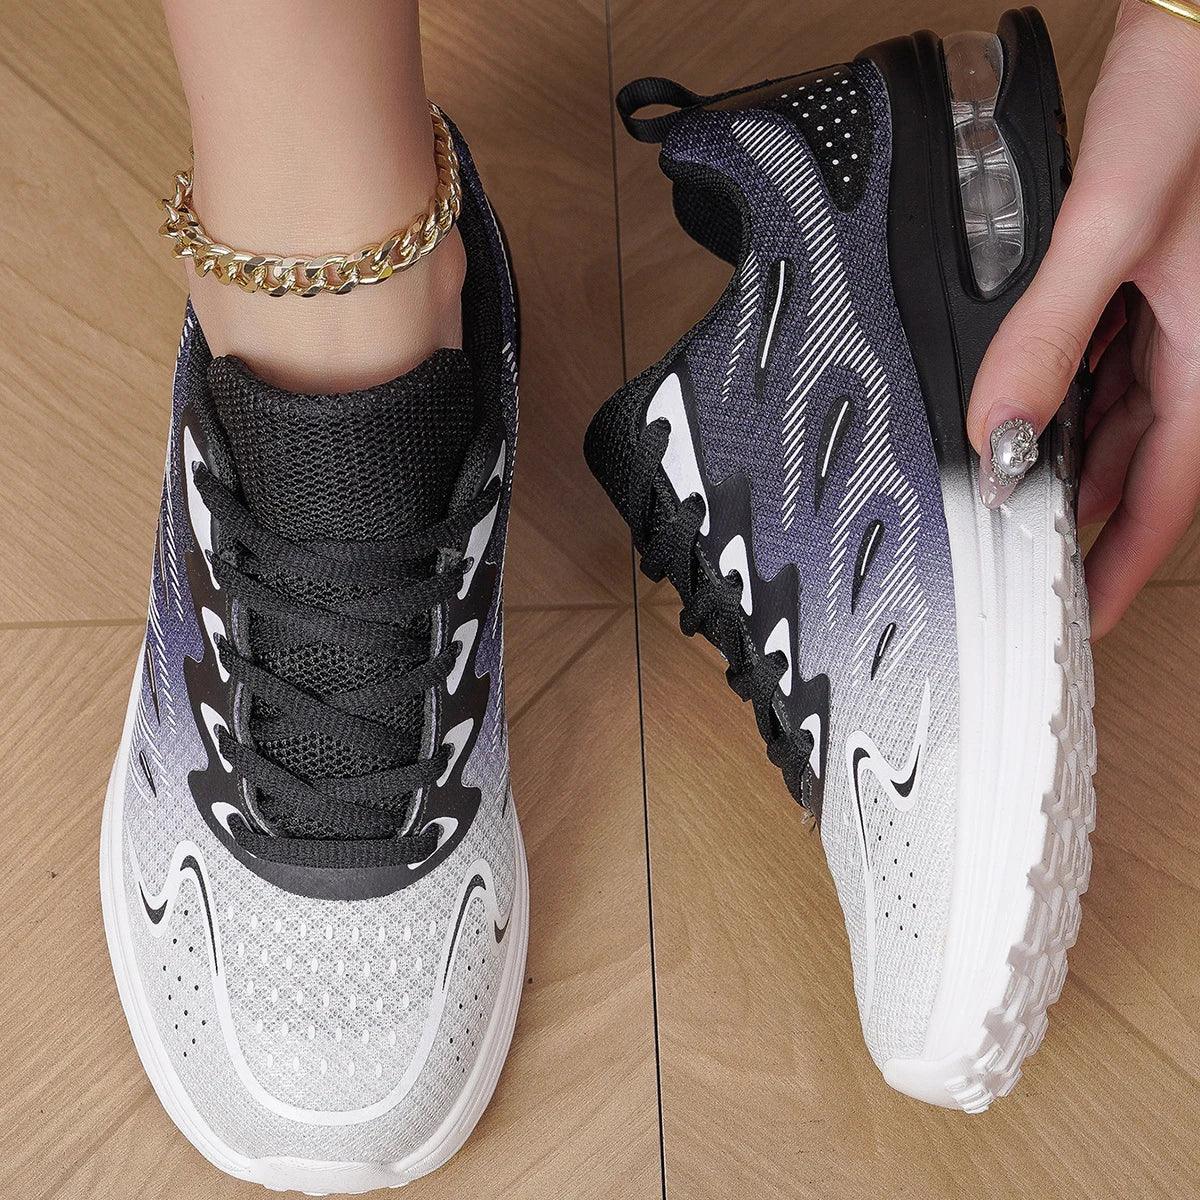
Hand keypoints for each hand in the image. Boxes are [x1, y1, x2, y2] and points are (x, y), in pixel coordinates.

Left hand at [966, 0, 1199, 637]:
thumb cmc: (1199, 96)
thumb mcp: (1111, 226)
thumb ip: (1047, 331)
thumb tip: (1000, 428)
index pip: (1164, 495)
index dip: (1120, 563)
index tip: (1086, 617)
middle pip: (1141, 464)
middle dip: (1085, 515)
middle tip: (1030, 559)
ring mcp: (1186, 315)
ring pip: (1126, 416)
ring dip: (1073, 455)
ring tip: (1020, 496)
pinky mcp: (1160, 282)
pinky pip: (1117, 363)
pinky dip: (1076, 392)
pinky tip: (1037, 401)